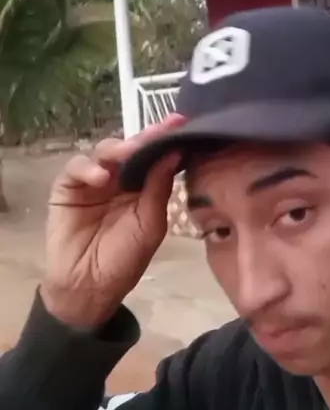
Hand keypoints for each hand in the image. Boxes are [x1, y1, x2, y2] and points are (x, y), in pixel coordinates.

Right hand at [42, 115, 184, 328]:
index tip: (182, 122)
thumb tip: (175, 153)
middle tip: (159, 129)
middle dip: (145, 137)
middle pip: (131, 149)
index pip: (155, 157)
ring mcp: (92, 181)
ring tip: (128, 154)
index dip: (166, 140)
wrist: (88, 287)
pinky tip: (101, 178)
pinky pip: (76, 167)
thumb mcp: (150, 224)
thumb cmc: (124, 259)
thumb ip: (159, 189)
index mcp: (143, 187)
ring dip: (117, 150)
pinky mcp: (67, 186)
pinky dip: (88, 168)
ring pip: (105, 152)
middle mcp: (120, 179)